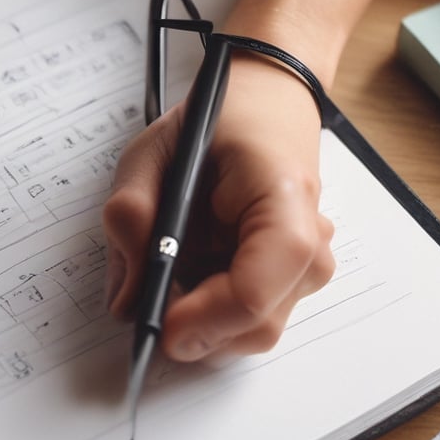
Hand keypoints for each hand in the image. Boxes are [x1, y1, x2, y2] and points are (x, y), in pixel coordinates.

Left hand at [102, 56, 335, 360]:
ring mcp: (311, 270)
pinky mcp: (296, 285)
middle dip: (193, 325)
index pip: (253, 292)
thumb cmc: (215, 124)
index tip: (156, 326)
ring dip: (200, 316)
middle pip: (253, 327)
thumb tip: (127, 301)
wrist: (265, 107)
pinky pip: (248, 320)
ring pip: (248, 333)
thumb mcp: (153, 153)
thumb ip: (131, 216)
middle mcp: (313, 245)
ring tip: (175, 264)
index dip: (200, 320)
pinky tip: (197, 267)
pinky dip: (212, 308)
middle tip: (148, 292)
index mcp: (283, 200)